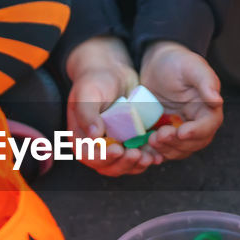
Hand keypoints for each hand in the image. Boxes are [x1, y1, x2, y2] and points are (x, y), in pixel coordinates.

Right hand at [66, 36, 158, 175]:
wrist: (113, 73)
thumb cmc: (95, 80)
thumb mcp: (88, 93)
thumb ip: (87, 113)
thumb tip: (93, 135)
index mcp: (81, 138)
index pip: (90, 156)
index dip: (104, 157)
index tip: (118, 149)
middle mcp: (97, 147)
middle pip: (108, 166)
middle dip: (123, 164)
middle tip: (137, 154)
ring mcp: (114, 146)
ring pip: (124, 165)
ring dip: (136, 165)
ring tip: (149, 157)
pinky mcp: (130, 142)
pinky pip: (138, 157)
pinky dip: (147, 158)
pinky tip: (158, 156)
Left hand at [138, 41, 223, 160]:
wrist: (157, 66)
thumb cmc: (177, 62)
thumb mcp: (191, 66)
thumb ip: (206, 81)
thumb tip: (217, 100)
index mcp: (208, 109)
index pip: (208, 126)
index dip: (196, 132)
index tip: (181, 132)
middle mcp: (197, 124)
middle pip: (194, 143)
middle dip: (177, 143)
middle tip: (160, 135)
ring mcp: (181, 131)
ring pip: (179, 150)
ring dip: (166, 149)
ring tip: (151, 139)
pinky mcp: (166, 135)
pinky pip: (163, 150)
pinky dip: (156, 153)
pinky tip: (145, 148)